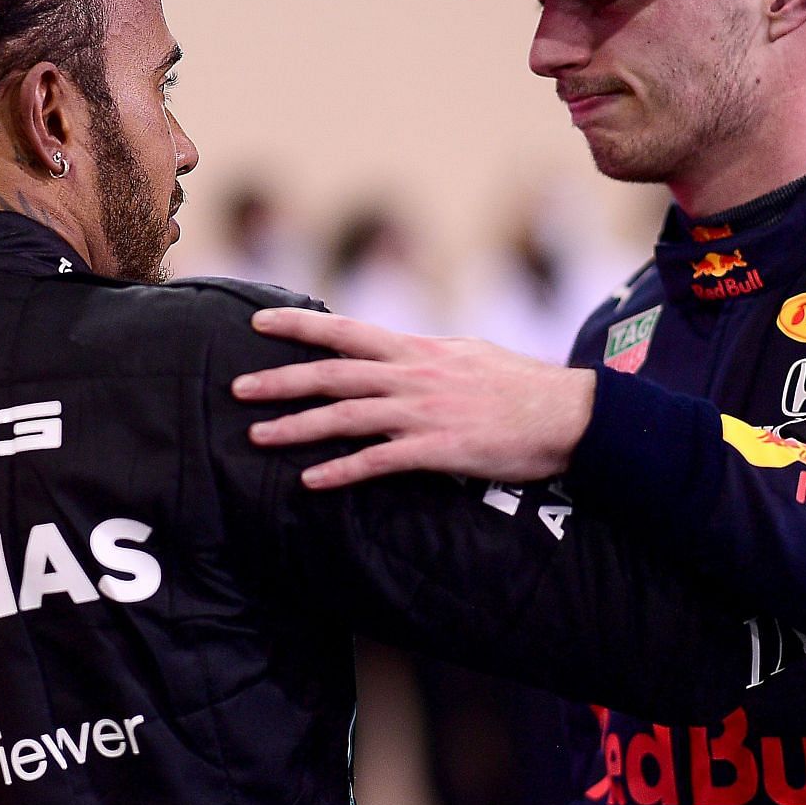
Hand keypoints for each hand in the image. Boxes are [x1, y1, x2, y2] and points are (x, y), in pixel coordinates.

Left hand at [231, 311, 595, 489]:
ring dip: (297, 427)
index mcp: (418, 350)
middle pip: (332, 375)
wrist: (569, 414)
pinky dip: (342, 471)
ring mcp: (423, 412)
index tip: (257, 322)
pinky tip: (312, 482)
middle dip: (280, 381)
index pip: (346, 332)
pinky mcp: (438, 450)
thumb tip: (401, 353)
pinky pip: (380, 462)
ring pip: (346, 417)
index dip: (299, 327)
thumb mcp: (470, 354)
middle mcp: (413, 376)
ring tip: (258, 436)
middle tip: (237, 388)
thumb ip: (428, 355)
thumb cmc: (523, 386)